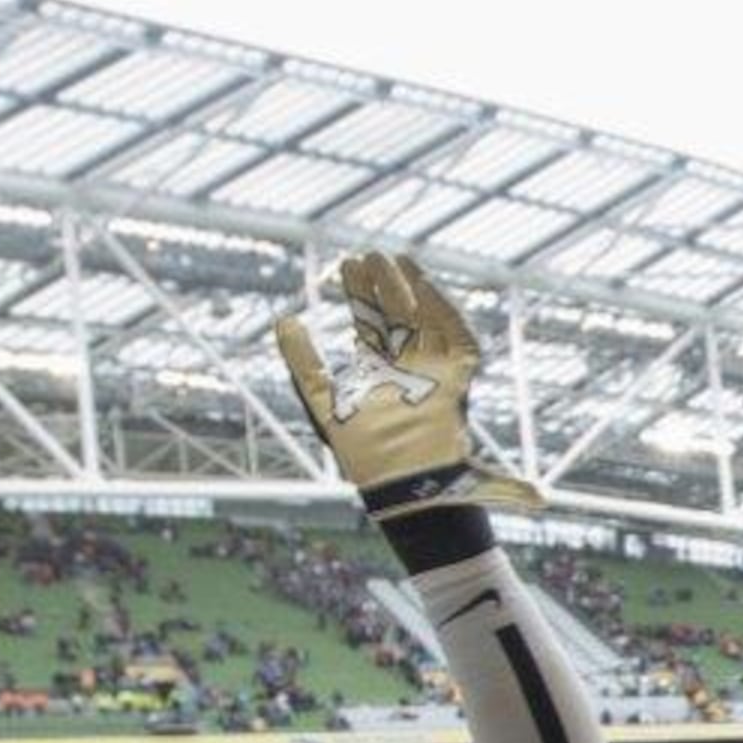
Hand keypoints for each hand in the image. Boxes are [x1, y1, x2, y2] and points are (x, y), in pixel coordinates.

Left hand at [271, 251, 538, 518]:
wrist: (400, 487)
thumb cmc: (363, 457)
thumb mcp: (321, 401)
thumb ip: (303, 362)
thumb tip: (283, 319)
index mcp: (378, 374)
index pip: (373, 322)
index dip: (361, 293)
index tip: (348, 264)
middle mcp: (408, 369)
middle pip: (398, 314)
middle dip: (383, 284)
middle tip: (365, 254)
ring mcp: (435, 373)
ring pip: (426, 318)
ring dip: (411, 287)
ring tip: (393, 258)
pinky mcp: (459, 382)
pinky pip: (457, 338)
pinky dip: (444, 310)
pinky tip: (423, 284)